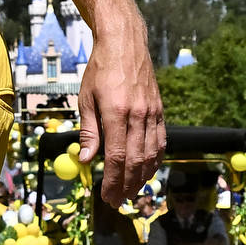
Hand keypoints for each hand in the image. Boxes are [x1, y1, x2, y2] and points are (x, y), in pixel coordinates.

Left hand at [74, 22, 165, 207]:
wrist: (125, 43)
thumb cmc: (100, 70)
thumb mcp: (86, 98)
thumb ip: (88, 131)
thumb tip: (85, 160)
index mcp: (116, 112)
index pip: (116, 157)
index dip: (112, 181)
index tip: (106, 196)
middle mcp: (138, 115)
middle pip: (135, 161)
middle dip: (126, 185)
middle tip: (118, 200)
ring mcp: (152, 113)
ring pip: (150, 154)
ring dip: (142, 177)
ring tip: (131, 191)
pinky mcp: (160, 110)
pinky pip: (160, 142)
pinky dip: (155, 160)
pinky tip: (147, 171)